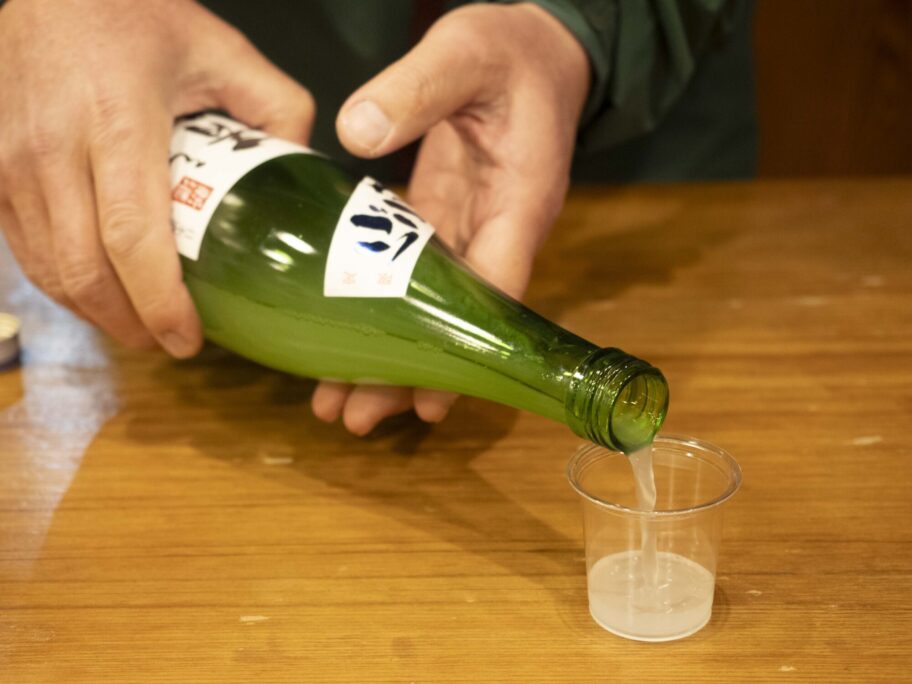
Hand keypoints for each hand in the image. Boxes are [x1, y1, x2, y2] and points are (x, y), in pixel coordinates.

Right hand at [0, 0, 313, 356]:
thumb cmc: (137, 15)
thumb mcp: (223, 50)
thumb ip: (277, 107)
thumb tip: (302, 166)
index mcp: (118, 123)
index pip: (132, 237)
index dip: (159, 302)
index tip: (188, 338)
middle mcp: (53, 149)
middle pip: (84, 270)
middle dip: (130, 324)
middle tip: (172, 343)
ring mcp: (11, 161)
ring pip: (48, 270)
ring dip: (95, 313)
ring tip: (140, 327)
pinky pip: (23, 249)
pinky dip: (62, 285)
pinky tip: (98, 294)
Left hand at [312, 3, 588, 434]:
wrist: (533, 49)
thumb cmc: (511, 51)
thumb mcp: (466, 52)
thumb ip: (418, 86)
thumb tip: (355, 131)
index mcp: (518, 203)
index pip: (495, 291)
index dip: (462, 350)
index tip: (428, 401)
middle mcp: (497, 231)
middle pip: (454, 321)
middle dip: (408, 372)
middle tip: (355, 419)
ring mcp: (469, 228)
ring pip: (427, 307)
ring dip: (385, 354)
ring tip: (337, 404)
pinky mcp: (441, 216)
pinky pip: (406, 275)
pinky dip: (376, 307)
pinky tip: (340, 332)